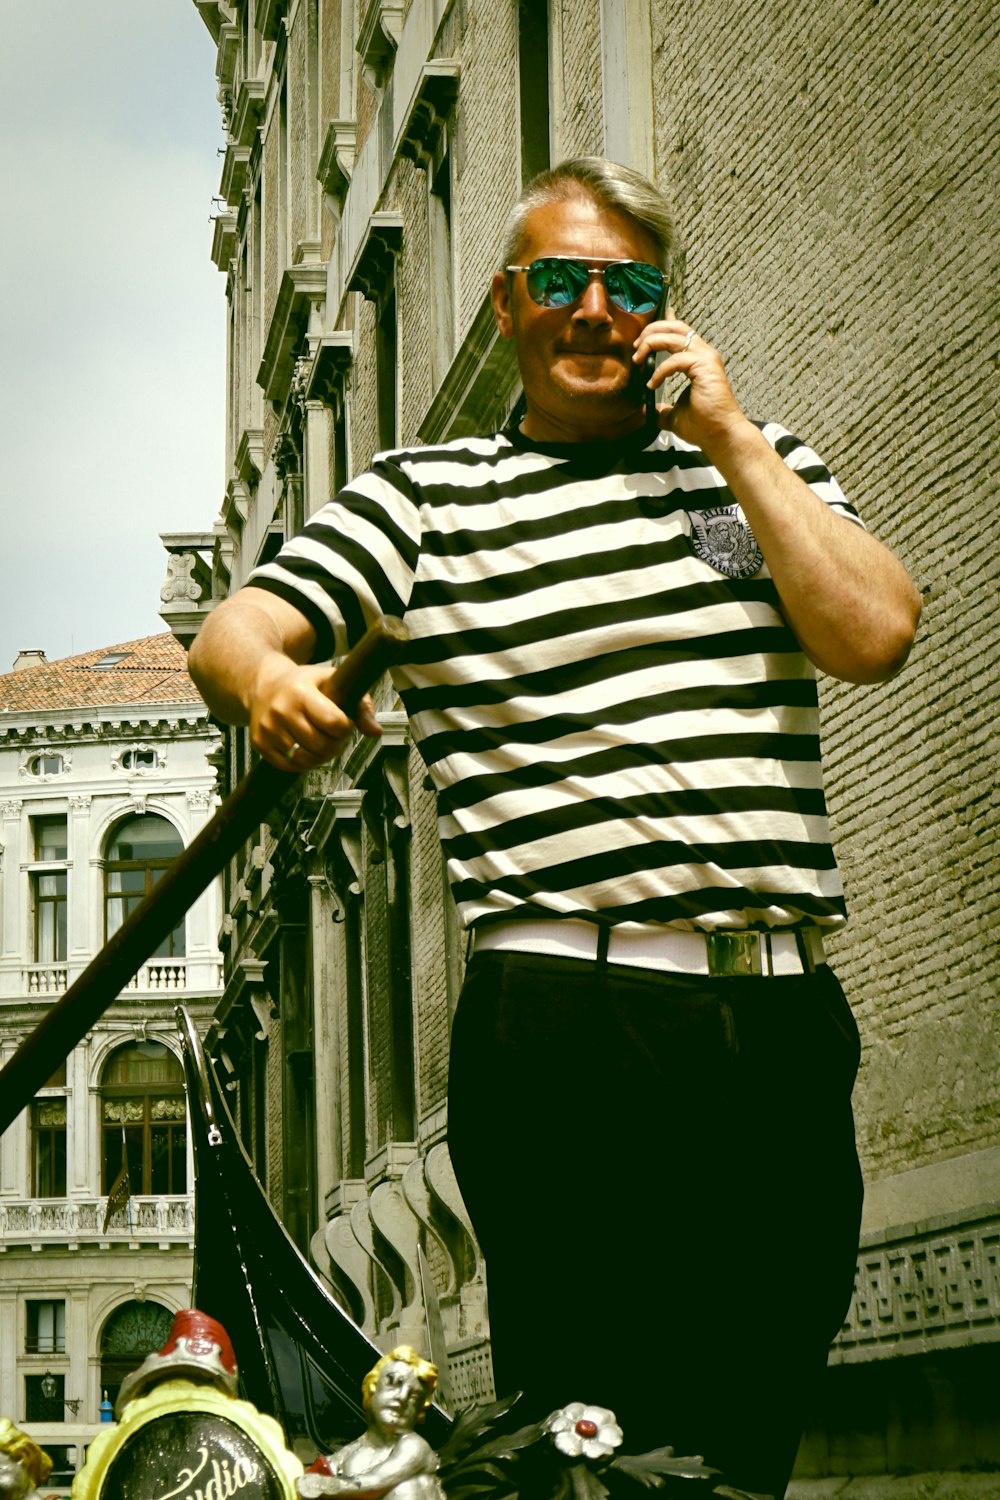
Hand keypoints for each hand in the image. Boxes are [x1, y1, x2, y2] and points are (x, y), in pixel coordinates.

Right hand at [248, 653, 381, 769]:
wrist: (264, 685)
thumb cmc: (305, 684)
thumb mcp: (333, 682)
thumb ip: (360, 706)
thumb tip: (376, 733)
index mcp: (300, 692)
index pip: (334, 723)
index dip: (345, 727)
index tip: (341, 721)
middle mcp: (281, 710)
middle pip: (321, 745)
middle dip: (334, 744)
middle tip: (332, 736)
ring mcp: (268, 729)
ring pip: (305, 759)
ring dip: (319, 756)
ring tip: (319, 741)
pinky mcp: (259, 743)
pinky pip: (289, 766)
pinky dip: (302, 763)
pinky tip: (304, 749)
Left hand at [632, 309, 752, 456]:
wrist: (720, 436)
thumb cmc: (703, 426)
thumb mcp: (673, 415)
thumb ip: (661, 408)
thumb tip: (646, 409)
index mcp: (698, 360)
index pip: (679, 333)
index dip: (661, 326)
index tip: (641, 337)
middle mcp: (703, 354)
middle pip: (676, 327)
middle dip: (652, 331)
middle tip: (636, 346)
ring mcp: (706, 357)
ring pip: (675, 335)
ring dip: (652, 342)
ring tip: (638, 358)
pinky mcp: (706, 366)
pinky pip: (676, 358)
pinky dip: (660, 369)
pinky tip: (652, 383)